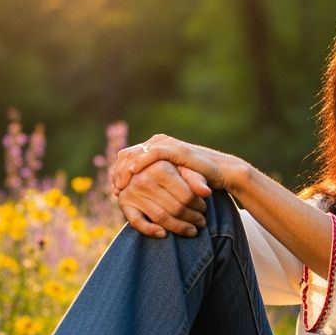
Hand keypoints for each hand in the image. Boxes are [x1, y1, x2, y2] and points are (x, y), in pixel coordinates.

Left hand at [112, 134, 239, 193]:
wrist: (220, 174)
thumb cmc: (198, 181)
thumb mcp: (171, 181)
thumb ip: (154, 181)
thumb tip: (133, 192)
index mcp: (154, 148)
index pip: (126, 157)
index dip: (117, 173)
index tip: (115, 191)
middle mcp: (158, 142)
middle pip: (126, 154)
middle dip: (117, 172)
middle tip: (115, 189)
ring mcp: (166, 144)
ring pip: (136, 153)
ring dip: (125, 169)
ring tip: (120, 185)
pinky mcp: (175, 149)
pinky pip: (152, 153)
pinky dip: (141, 163)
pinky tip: (134, 174)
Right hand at [114, 157, 210, 238]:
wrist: (144, 167)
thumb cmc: (172, 169)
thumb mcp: (185, 169)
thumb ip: (196, 179)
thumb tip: (207, 192)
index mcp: (160, 167)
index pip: (185, 195)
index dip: (198, 205)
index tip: (204, 209)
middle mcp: (144, 179)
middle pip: (175, 207)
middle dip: (191, 218)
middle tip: (201, 222)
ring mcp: (132, 192)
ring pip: (160, 217)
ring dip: (178, 227)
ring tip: (192, 230)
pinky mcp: (124, 203)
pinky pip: (137, 222)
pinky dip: (150, 230)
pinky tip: (164, 234)